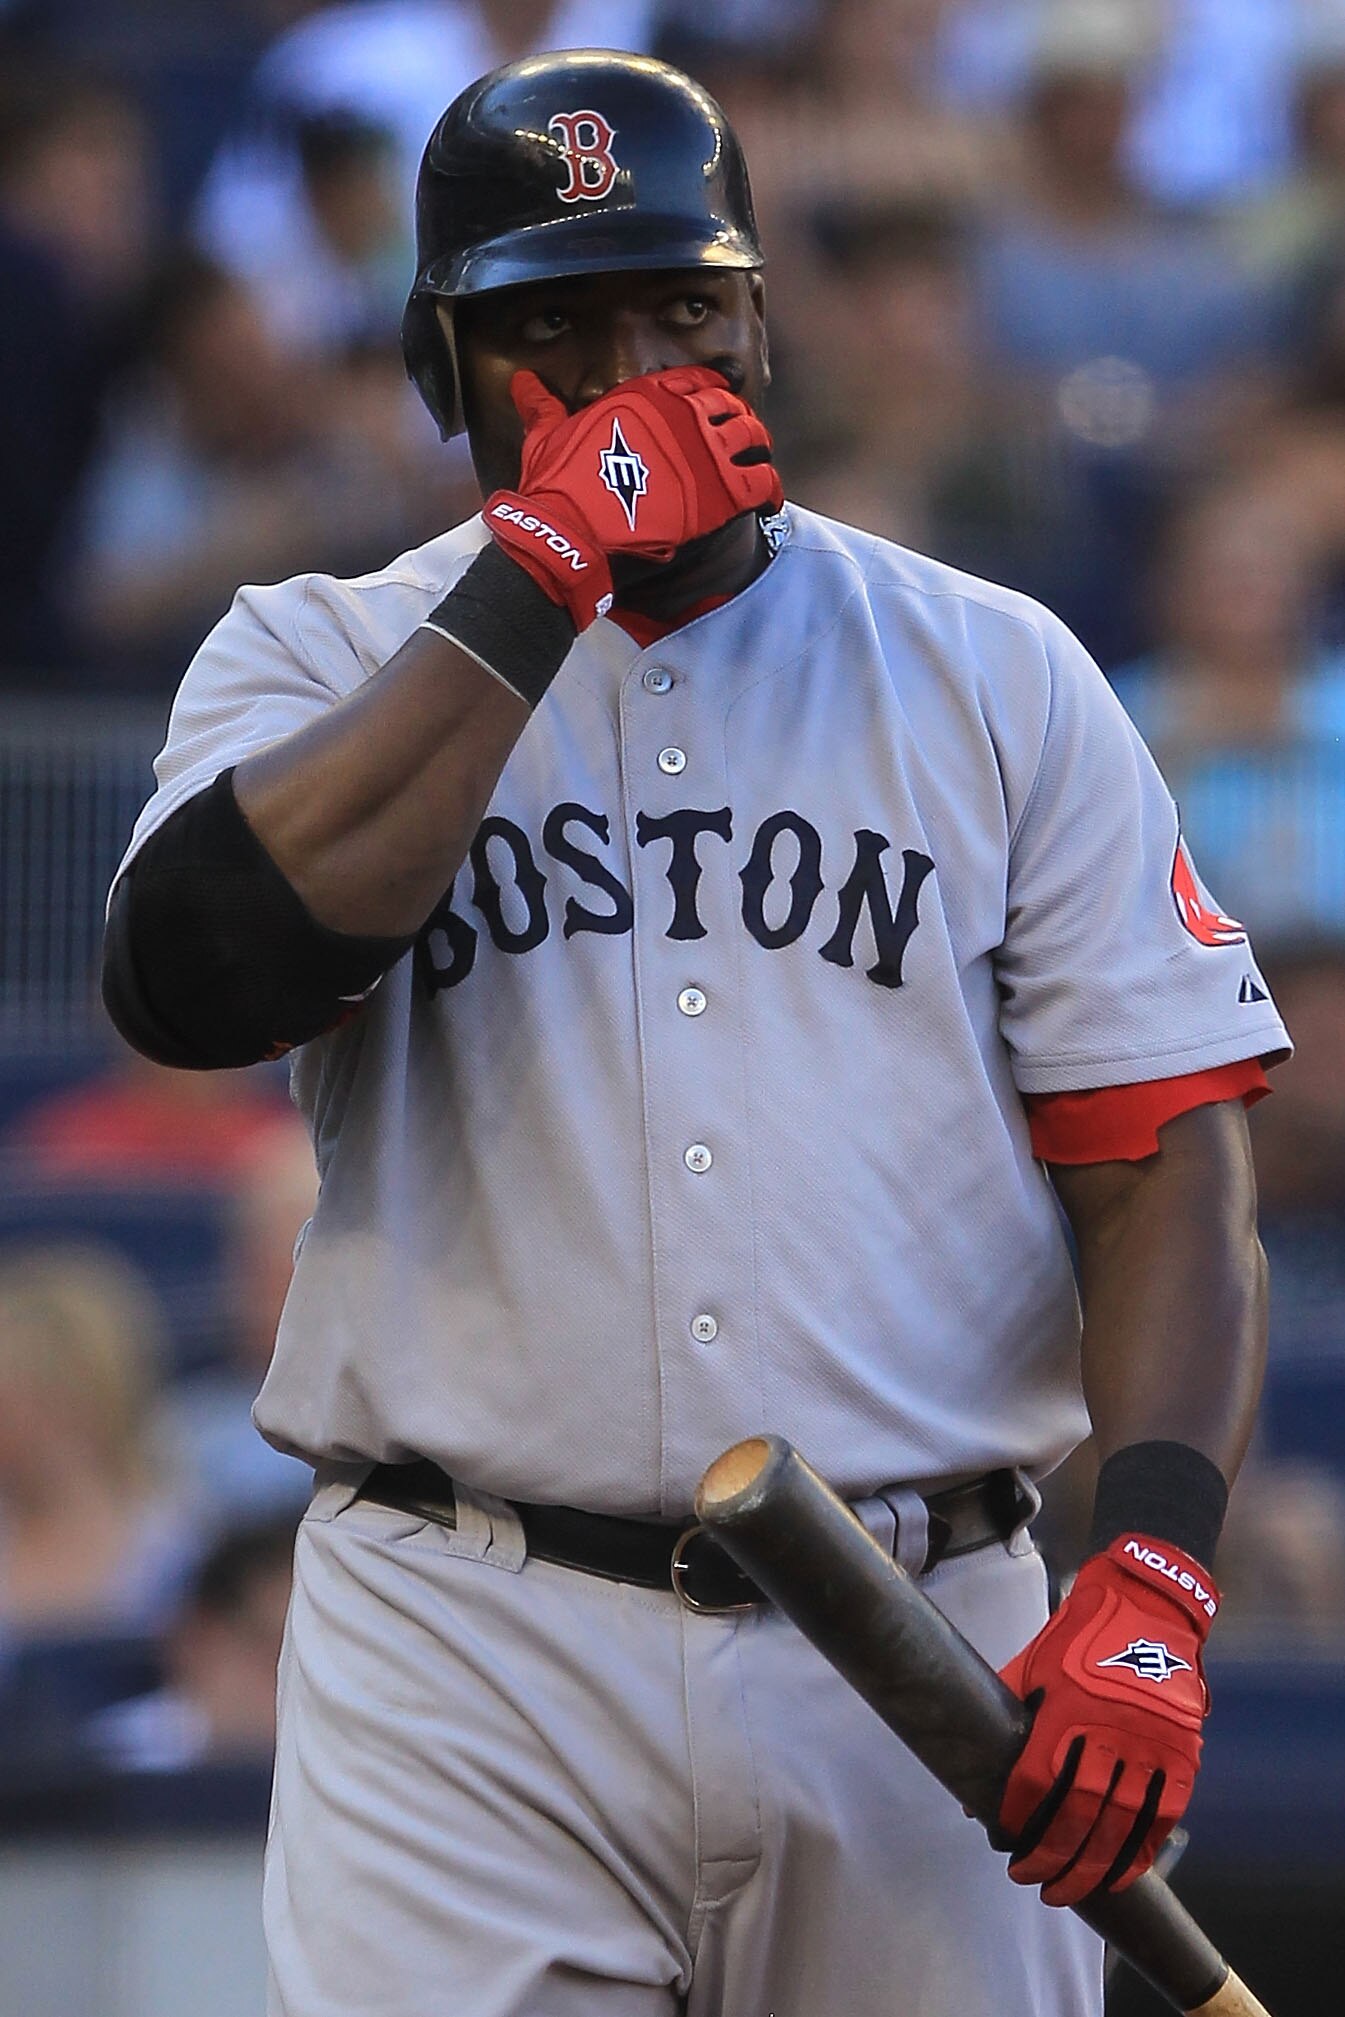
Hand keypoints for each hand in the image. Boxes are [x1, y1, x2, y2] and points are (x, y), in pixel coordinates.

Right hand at [483, 367, 782, 629]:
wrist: (571, 538)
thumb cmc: (556, 491)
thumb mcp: (544, 439)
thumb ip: (541, 407)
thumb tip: (521, 382)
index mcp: (642, 397)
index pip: (691, 380)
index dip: (706, 390)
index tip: (712, 403)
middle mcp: (679, 415)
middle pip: (726, 406)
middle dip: (734, 419)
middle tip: (736, 438)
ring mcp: (703, 453)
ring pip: (751, 437)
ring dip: (757, 447)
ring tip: (756, 462)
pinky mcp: (719, 493)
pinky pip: (761, 481)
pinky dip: (769, 488)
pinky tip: (768, 499)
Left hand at [996, 1535, 1217, 1905]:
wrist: (1147, 1607)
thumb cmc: (1079, 1639)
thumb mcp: (1034, 1667)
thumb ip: (1003, 1725)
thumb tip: (970, 1792)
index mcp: (1068, 1704)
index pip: (1038, 1779)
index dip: (1020, 1817)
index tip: (1006, 1842)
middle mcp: (1111, 1726)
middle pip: (1080, 1813)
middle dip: (1053, 1857)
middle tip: (1033, 1881)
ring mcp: (1151, 1742)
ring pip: (1120, 1824)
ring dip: (1093, 1866)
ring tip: (1068, 1890)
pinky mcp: (1182, 1753)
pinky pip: (1161, 1816)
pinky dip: (1140, 1851)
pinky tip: (1118, 1873)